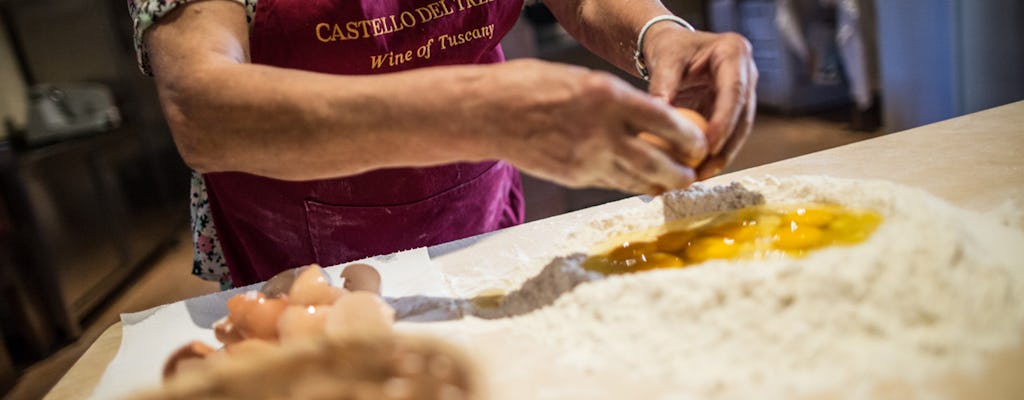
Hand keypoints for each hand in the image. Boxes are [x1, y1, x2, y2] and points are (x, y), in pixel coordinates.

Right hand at [479, 59, 707, 194]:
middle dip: (682, 172)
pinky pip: (612, 183)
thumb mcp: (581, 80)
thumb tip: (646, 116)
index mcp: (607, 97)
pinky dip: (631, 184)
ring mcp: (587, 158)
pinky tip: (641, 184)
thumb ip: (614, 100)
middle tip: (695, 173)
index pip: (664, 121)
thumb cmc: (531, 87)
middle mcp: (602, 131)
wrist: (488, 114)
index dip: (689, 137)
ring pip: (637, 179)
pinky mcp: (573, 176)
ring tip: (675, 184)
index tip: (701, 142)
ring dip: (660, 184)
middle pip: (657, 161)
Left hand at [643, 28, 757, 179]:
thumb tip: (658, 115)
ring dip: (722, 156)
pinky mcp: (734, 109)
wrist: (674, 47)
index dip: (725, 122)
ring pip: (740, 130)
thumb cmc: (669, 48)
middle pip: (743, 115)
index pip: (734, 92)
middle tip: (704, 170)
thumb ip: (663, 85)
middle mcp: (746, 73)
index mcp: (734, 52)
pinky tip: (697, 171)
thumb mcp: (665, 60)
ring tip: (699, 176)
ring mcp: (744, 92)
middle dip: (726, 146)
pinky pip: (728, 135)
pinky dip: (714, 153)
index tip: (709, 147)